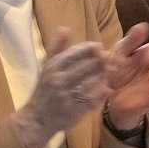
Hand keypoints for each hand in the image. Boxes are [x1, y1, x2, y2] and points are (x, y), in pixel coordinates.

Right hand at [16, 30, 109, 147]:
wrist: (36, 119)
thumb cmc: (43, 90)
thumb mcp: (46, 67)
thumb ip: (56, 48)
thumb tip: (65, 28)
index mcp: (53, 67)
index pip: (75, 53)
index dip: (90, 48)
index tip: (100, 46)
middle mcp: (59, 80)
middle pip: (86, 66)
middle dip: (101, 60)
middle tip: (111, 58)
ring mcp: (67, 96)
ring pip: (91, 82)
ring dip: (104, 75)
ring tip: (112, 70)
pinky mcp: (74, 110)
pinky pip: (92, 100)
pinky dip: (102, 94)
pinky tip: (108, 89)